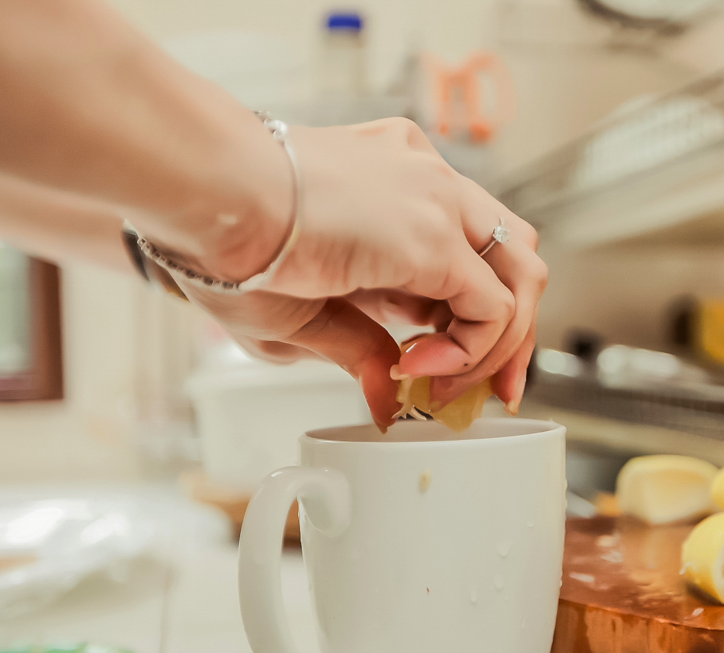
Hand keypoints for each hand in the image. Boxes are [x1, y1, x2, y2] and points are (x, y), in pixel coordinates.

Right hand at [175, 117, 546, 428]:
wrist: (204, 197)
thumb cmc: (225, 243)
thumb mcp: (304, 314)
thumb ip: (359, 351)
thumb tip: (385, 400)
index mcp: (395, 188)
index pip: (466, 251)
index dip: (469, 317)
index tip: (446, 371)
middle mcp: (426, 183)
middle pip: (509, 253)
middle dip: (511, 330)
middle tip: (493, 391)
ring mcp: (437, 198)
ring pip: (520, 272)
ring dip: (503, 343)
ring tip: (454, 390)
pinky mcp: (435, 232)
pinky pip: (494, 304)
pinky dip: (474, 351)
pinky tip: (421, 370)